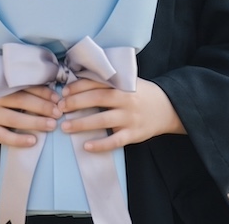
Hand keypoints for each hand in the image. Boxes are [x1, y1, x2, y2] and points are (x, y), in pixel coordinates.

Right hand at [0, 80, 62, 147]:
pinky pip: (4, 137)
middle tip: (58, 112)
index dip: (41, 91)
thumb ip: (16, 82)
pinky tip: (33, 141)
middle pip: (21, 101)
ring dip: (35, 123)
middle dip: (42, 107)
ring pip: (14, 120)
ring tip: (52, 125)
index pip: (23, 86)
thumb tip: (48, 86)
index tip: (57, 97)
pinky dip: (18, 140)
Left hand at [56, 78, 184, 151]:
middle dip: (76, 103)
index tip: (64, 92)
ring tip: (65, 127)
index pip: (97, 83)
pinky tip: (86, 146)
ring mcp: (130, 117)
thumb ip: (108, 82)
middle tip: (59, 108)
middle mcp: (126, 99)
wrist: (168, 108)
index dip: (78, 87)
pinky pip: (115, 141)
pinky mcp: (134, 134)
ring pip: (103, 120)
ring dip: (82, 124)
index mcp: (122, 84)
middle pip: (97, 99)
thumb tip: (78, 82)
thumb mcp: (128, 81)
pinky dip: (101, 144)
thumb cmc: (141, 94)